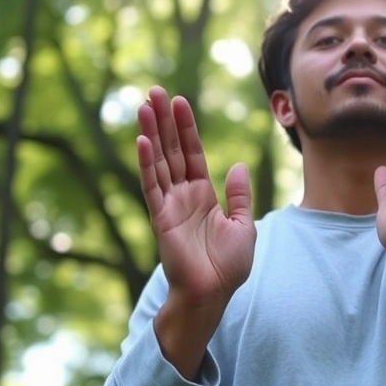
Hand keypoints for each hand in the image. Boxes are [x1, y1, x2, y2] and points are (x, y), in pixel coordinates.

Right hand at [136, 86, 256, 305]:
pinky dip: (147, 163)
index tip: (178, 101)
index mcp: (203, 195)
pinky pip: (152, 185)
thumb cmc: (228, 266)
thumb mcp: (243, 225)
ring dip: (151, 132)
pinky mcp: (160, 218)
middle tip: (154, 91)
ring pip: (159, 161)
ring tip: (144, 104)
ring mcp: (170, 205)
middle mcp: (183, 195)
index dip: (186, 128)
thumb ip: (239, 195)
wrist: (213, 294)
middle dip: (164, 121)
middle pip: (171, 149)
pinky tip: (142, 141)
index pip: (192, 153)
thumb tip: (240, 165)